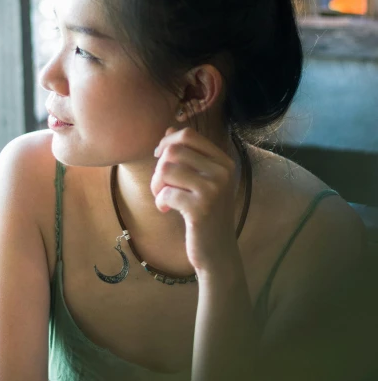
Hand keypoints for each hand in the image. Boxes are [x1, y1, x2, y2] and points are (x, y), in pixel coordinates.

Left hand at [151, 127, 239, 274]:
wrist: (217, 250)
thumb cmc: (206, 214)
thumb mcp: (202, 181)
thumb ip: (188, 156)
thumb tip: (168, 130)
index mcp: (224, 161)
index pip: (189, 135)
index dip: (167, 143)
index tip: (160, 158)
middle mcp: (222, 172)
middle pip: (174, 150)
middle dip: (159, 167)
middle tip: (160, 185)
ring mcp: (213, 190)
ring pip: (166, 169)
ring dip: (156, 184)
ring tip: (161, 197)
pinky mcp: (201, 209)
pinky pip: (166, 193)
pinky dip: (159, 201)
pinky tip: (165, 210)